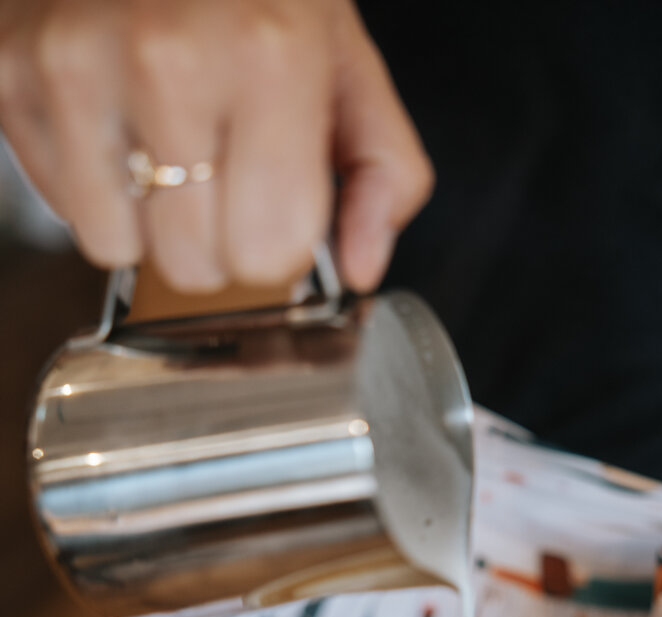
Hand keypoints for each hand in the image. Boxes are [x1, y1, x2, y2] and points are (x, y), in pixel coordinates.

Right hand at [0, 0, 431, 290]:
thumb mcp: (345, 59)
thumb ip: (381, 170)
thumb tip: (361, 268)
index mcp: (270, 59)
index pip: (267, 254)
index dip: (274, 245)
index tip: (271, 209)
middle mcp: (169, 61)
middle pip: (193, 267)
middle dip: (212, 241)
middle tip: (216, 174)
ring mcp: (78, 66)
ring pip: (118, 249)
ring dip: (145, 221)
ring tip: (161, 144)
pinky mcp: (12, 73)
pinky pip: (62, 206)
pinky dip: (90, 184)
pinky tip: (114, 123)